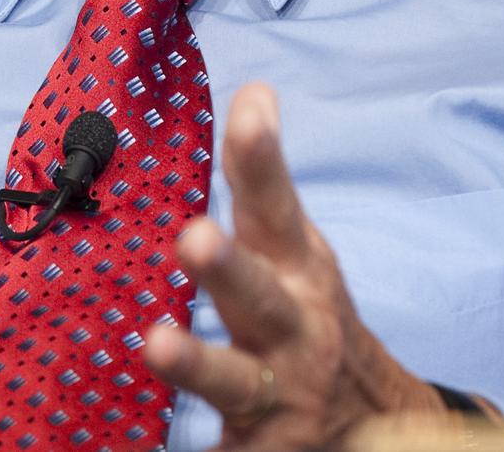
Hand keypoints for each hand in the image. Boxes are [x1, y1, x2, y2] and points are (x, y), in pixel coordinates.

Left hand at [143, 83, 447, 449]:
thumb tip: (254, 88)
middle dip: (229, 267)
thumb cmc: (311, 315)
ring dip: (197, 363)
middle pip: (259, 295)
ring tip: (156, 343)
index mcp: (299, 270)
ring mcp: (279, 394)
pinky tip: (133, 448)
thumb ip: (264, 177)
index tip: (249, 109)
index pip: (276, 205)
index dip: (262, 159)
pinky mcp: (259, 449)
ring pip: (236, 379)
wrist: (370, 423)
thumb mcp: (296, 246)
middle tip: (194, 237)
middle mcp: (294, 329)